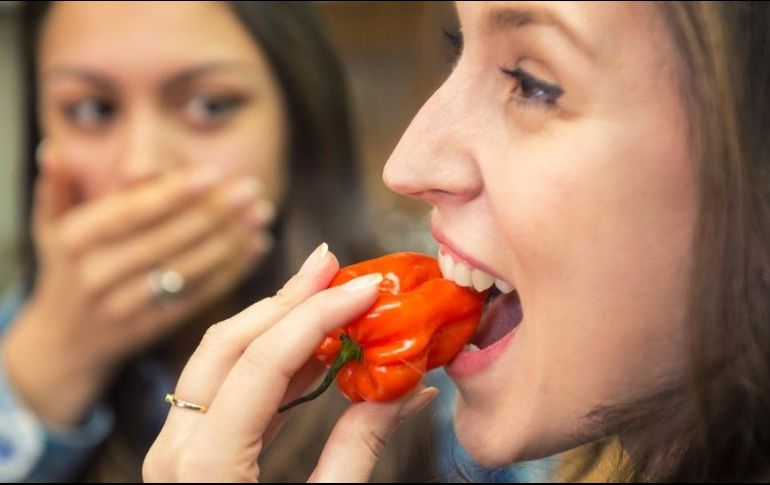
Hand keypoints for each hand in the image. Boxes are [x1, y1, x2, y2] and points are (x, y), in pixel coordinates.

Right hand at [2, 148, 274, 427]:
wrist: (64, 342)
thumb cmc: (66, 269)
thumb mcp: (50, 227)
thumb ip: (57, 188)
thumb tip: (54, 151)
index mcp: (74, 241)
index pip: (132, 212)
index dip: (174, 193)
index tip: (213, 174)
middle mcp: (96, 275)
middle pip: (167, 239)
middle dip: (214, 212)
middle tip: (251, 189)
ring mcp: (126, 305)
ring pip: (188, 268)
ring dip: (231, 240)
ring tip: (261, 215)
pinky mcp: (153, 327)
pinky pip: (199, 296)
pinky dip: (231, 271)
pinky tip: (256, 247)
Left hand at [143, 244, 437, 481]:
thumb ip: (359, 449)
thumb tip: (410, 390)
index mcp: (205, 467)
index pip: (262, 362)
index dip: (317, 316)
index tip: (365, 287)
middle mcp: (176, 447)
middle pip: (228, 343)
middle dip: (287, 299)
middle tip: (337, 266)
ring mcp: (174, 447)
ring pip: (219, 357)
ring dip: (277, 321)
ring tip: (331, 297)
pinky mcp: (187, 451)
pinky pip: (222, 387)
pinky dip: (268, 360)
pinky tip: (310, 348)